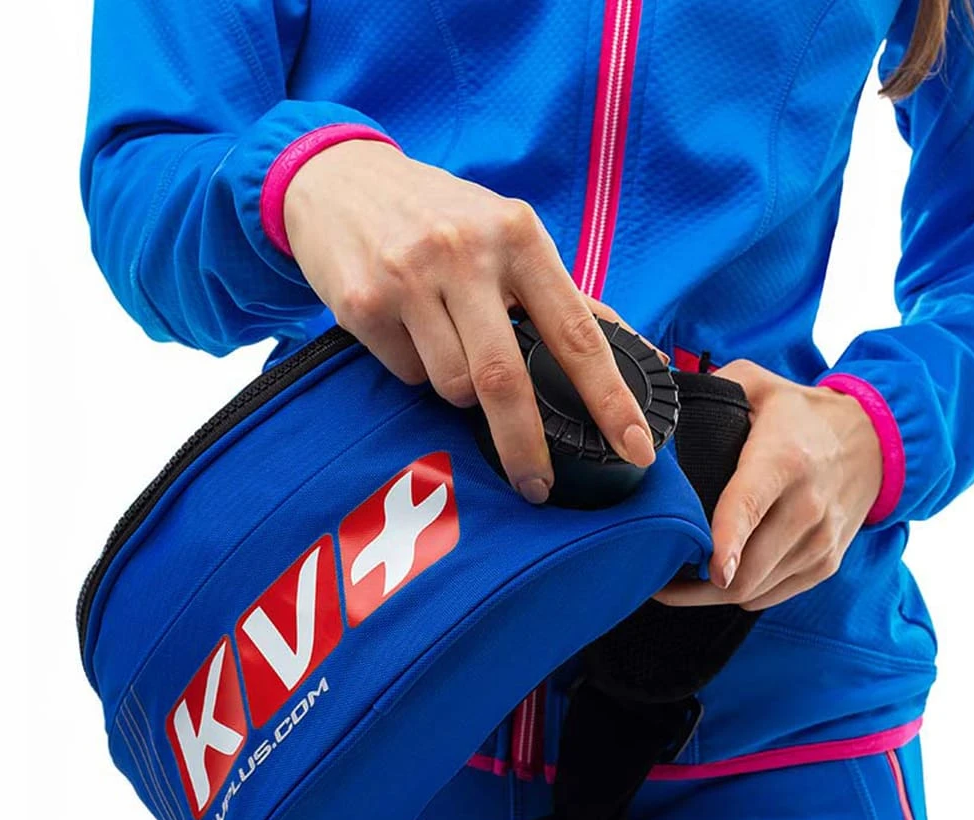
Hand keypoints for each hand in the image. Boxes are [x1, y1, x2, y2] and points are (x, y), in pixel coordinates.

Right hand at [283, 139, 657, 502]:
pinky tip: (405, 328)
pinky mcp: (362, 304)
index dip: (609, 399)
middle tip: (537, 486)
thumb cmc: (437, 214)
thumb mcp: (504, 232)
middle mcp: (464, 253)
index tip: (635, 447)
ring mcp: (408, 278)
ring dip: (458, 390)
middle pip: (504, 380)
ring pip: (451, 386)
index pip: (576, 333)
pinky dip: (415, 369)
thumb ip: (559, 293)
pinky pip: (406, 375)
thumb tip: (629, 350)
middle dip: (523, 445)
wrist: (338, 178)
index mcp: (517, 235)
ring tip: (445, 343)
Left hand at [656, 361, 882, 610]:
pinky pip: (768, 596)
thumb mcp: (758, 385)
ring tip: (675, 580)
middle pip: (746, 569)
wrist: (876, 439)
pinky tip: (715, 578)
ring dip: (709, 594)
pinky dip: (738, 593)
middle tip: (653, 576)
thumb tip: (661, 414)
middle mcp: (808, 506)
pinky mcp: (826, 563)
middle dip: (692, 586)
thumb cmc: (802, 415)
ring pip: (752, 590)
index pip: (750, 506)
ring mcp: (820, 540)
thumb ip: (710, 391)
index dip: (728, 542)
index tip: (709, 567)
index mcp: (783, 460)